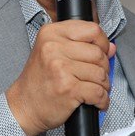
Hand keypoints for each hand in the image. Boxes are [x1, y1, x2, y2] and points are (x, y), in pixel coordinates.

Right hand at [6, 20, 115, 135]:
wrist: (23, 106)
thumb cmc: (38, 81)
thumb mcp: (53, 53)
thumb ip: (81, 46)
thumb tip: (110, 47)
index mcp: (51, 34)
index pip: (92, 29)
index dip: (102, 42)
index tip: (101, 52)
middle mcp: (54, 48)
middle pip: (98, 53)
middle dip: (103, 68)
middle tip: (96, 76)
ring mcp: (61, 68)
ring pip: (101, 74)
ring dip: (103, 86)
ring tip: (94, 89)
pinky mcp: (68, 89)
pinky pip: (98, 92)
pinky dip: (102, 100)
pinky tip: (96, 102)